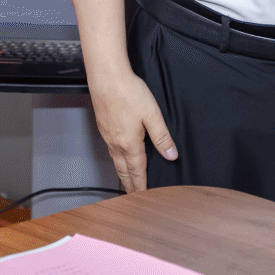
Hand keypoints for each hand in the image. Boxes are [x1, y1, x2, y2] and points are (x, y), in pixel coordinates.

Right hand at [86, 69, 176, 192]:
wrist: (106, 77)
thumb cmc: (127, 92)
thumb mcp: (152, 114)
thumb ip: (162, 137)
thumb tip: (171, 155)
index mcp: (129, 143)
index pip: (137, 171)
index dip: (141, 185)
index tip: (143, 197)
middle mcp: (116, 143)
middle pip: (123, 170)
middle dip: (129, 184)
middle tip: (133, 196)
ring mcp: (107, 135)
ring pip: (115, 161)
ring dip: (122, 173)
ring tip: (126, 180)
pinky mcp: (103, 126)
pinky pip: (110, 149)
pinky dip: (115, 159)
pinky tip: (118, 155)